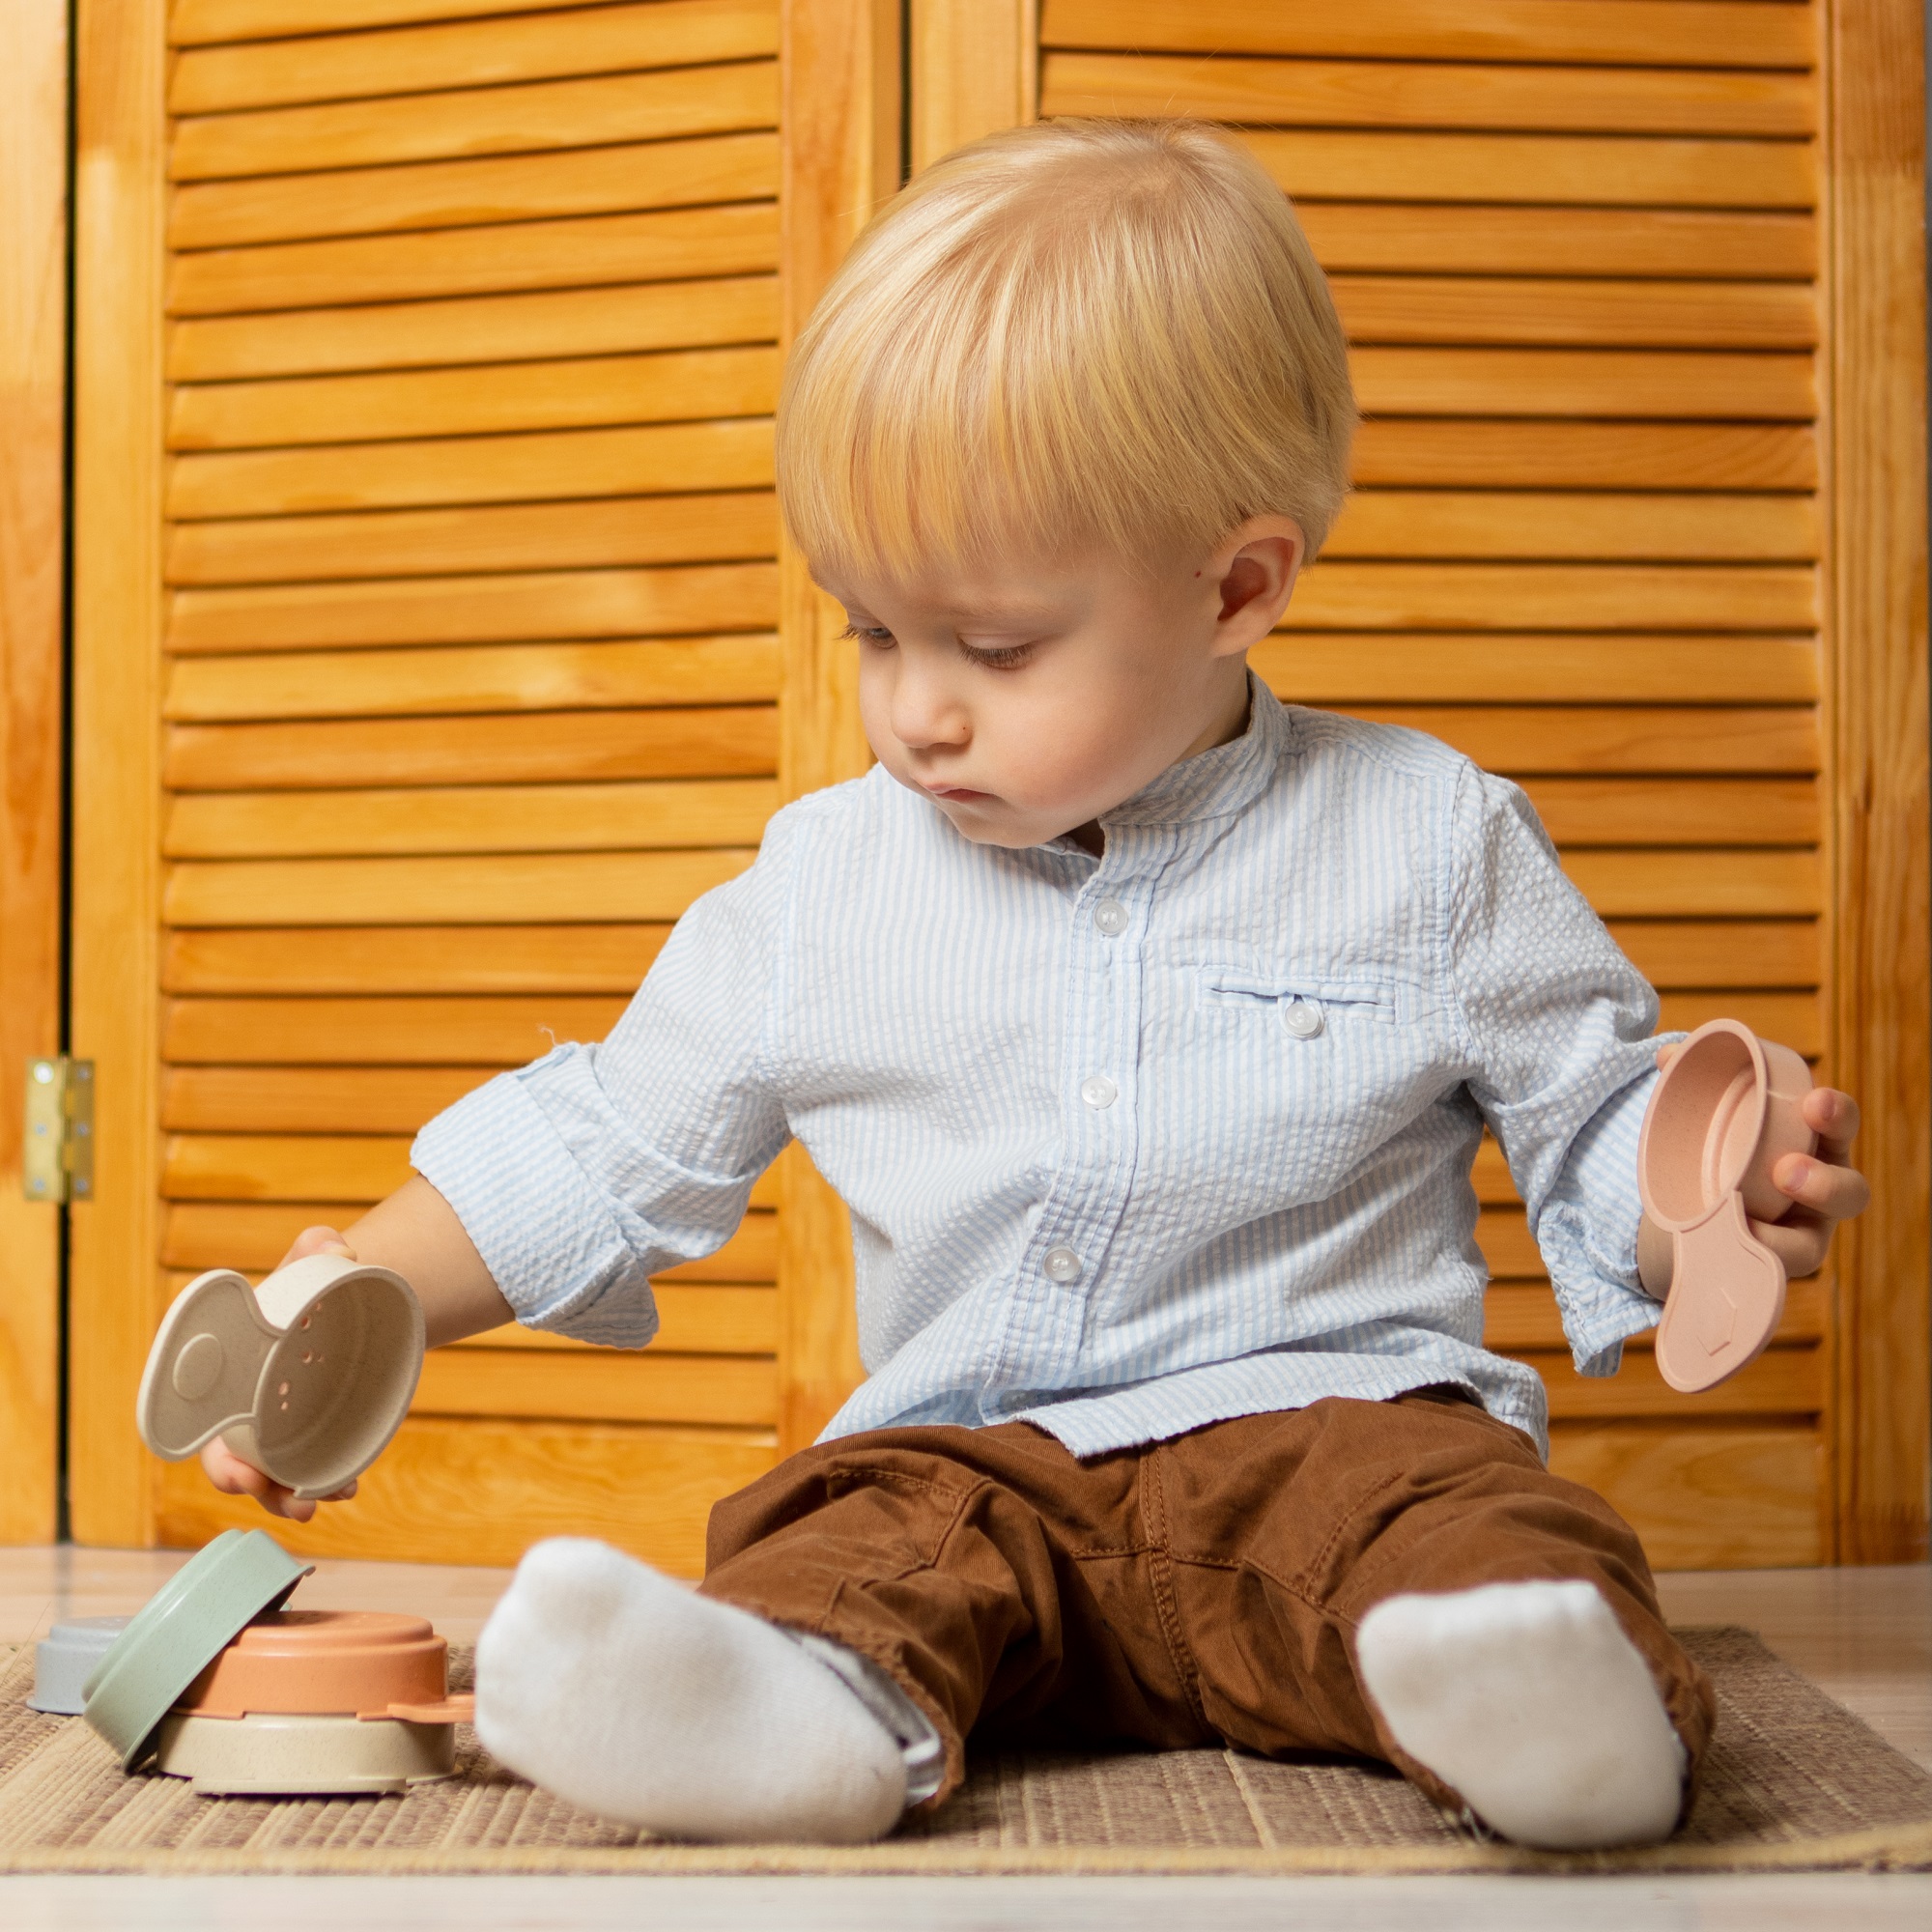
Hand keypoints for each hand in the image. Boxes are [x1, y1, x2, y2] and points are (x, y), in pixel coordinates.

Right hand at [196, 1224, 363, 1522]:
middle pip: (235, 1464)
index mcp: (231, 1377)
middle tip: (271, 1491)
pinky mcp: (316, 1438)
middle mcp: (247, 1412)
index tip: (234, 1471)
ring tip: (316, 1502)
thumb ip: (313, 1250)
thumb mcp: (303, 1268)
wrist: (342, 1306)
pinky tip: (346, 1488)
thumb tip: (335, 1245)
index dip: (216, 1455)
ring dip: (288, 1498)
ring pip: (275, 1478)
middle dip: (249, 1485)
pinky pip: (313, 1472)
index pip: (207, 1425)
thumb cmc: (302, 1293)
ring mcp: (281, 1431)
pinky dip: (326, 1485)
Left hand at [1655, 1044, 1869, 1277]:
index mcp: (1812, 1141)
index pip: (1839, 1126)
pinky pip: (1764, 1276)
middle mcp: (1819, 1193)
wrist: (1693, 1204)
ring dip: (1782, 1240)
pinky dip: (1743, 1266)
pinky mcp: (1765, 1269)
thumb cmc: (1720, 1146)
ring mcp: (1797, 1236)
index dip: (1837, 1114)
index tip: (1814, 1102)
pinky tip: (1718, 1254)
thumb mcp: (1707, 1113)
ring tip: (1743, 1223)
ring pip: (1809, 1248)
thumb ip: (1689, 1080)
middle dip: (1825, 1183)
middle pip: (1848, 1193)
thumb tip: (1665, 1054)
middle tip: (1786, 1170)